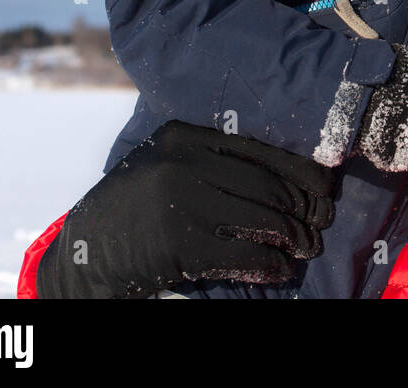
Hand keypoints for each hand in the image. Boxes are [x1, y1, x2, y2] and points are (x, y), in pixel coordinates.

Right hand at [36, 120, 335, 298]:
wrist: (83, 255)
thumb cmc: (136, 208)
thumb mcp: (167, 166)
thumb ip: (213, 161)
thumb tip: (290, 177)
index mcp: (185, 137)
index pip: (261, 151)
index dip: (301, 172)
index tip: (324, 188)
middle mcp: (184, 163)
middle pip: (268, 186)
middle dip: (303, 208)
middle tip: (321, 223)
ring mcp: (181, 203)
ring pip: (262, 220)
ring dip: (293, 238)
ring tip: (306, 247)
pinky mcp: (180, 245)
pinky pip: (244, 254)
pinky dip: (270, 264)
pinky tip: (280, 270)